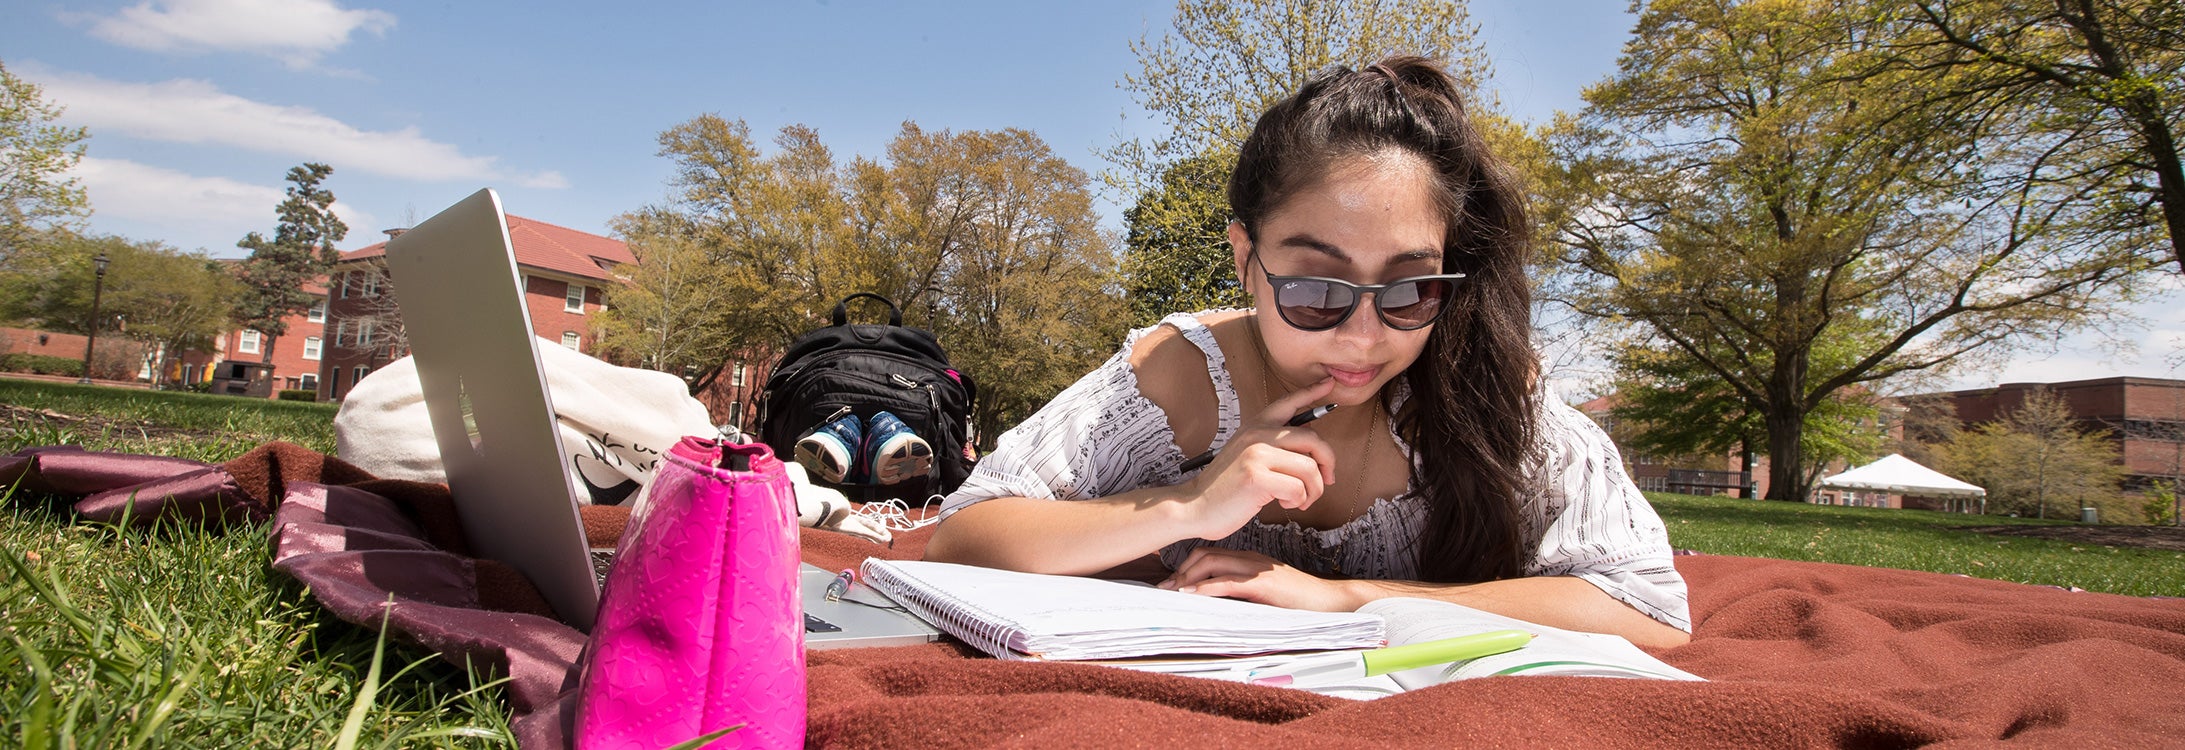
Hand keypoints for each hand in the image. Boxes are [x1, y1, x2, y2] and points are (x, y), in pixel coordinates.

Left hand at [1157, 547, 1362, 611]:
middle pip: (1205, 555)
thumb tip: (1217, 600)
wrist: (1331, 602)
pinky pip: (1227, 583)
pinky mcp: (1263, 585)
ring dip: (1187, 578)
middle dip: (1180, 570)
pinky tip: (1192, 595)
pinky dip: (1206, 588)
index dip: (1186, 565)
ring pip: (1212, 564)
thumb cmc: (1301, 600)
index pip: (1210, 553)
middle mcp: (1250, 560)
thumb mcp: (1267, 592)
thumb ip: (1245, 590)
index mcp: (1250, 559)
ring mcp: (1257, 570)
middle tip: (1163, 588)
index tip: (1171, 582)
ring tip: (1170, 591)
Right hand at [1181, 377, 1339, 539]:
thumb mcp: (1247, 454)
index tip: (1329, 384)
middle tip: (1327, 480)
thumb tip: (1309, 439)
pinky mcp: (1257, 477)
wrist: (1194, 506)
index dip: (1312, 392)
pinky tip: (1284, 504)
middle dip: (1328, 463)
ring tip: (1301, 500)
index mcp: (1255, 426)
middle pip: (1313, 440)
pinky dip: (1298, 501)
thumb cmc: (1225, 486)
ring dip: (1313, 491)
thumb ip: (1274, 444)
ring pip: (1310, 469)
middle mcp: (1257, 434)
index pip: (1289, 403)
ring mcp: (1256, 454)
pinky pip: (1298, 488)